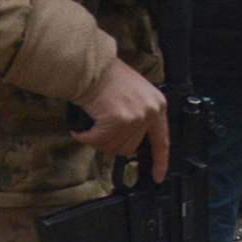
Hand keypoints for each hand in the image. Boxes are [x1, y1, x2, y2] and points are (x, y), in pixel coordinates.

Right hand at [77, 60, 171, 174]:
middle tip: (98, 135)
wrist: (92, 65)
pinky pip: (99, 140)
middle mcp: (150, 112)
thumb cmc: (108, 76)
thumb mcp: (135, 93)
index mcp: (158, 105)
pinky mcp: (118, 120)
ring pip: (114, 146)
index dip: (160, 161)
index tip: (157, 176)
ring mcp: (135, 117)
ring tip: (87, 130)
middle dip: (111, 144)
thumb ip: (139, 114)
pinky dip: (86, 138)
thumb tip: (129, 139)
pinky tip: (79, 131)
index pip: (162, 141)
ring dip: (97, 142)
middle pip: (130, 147)